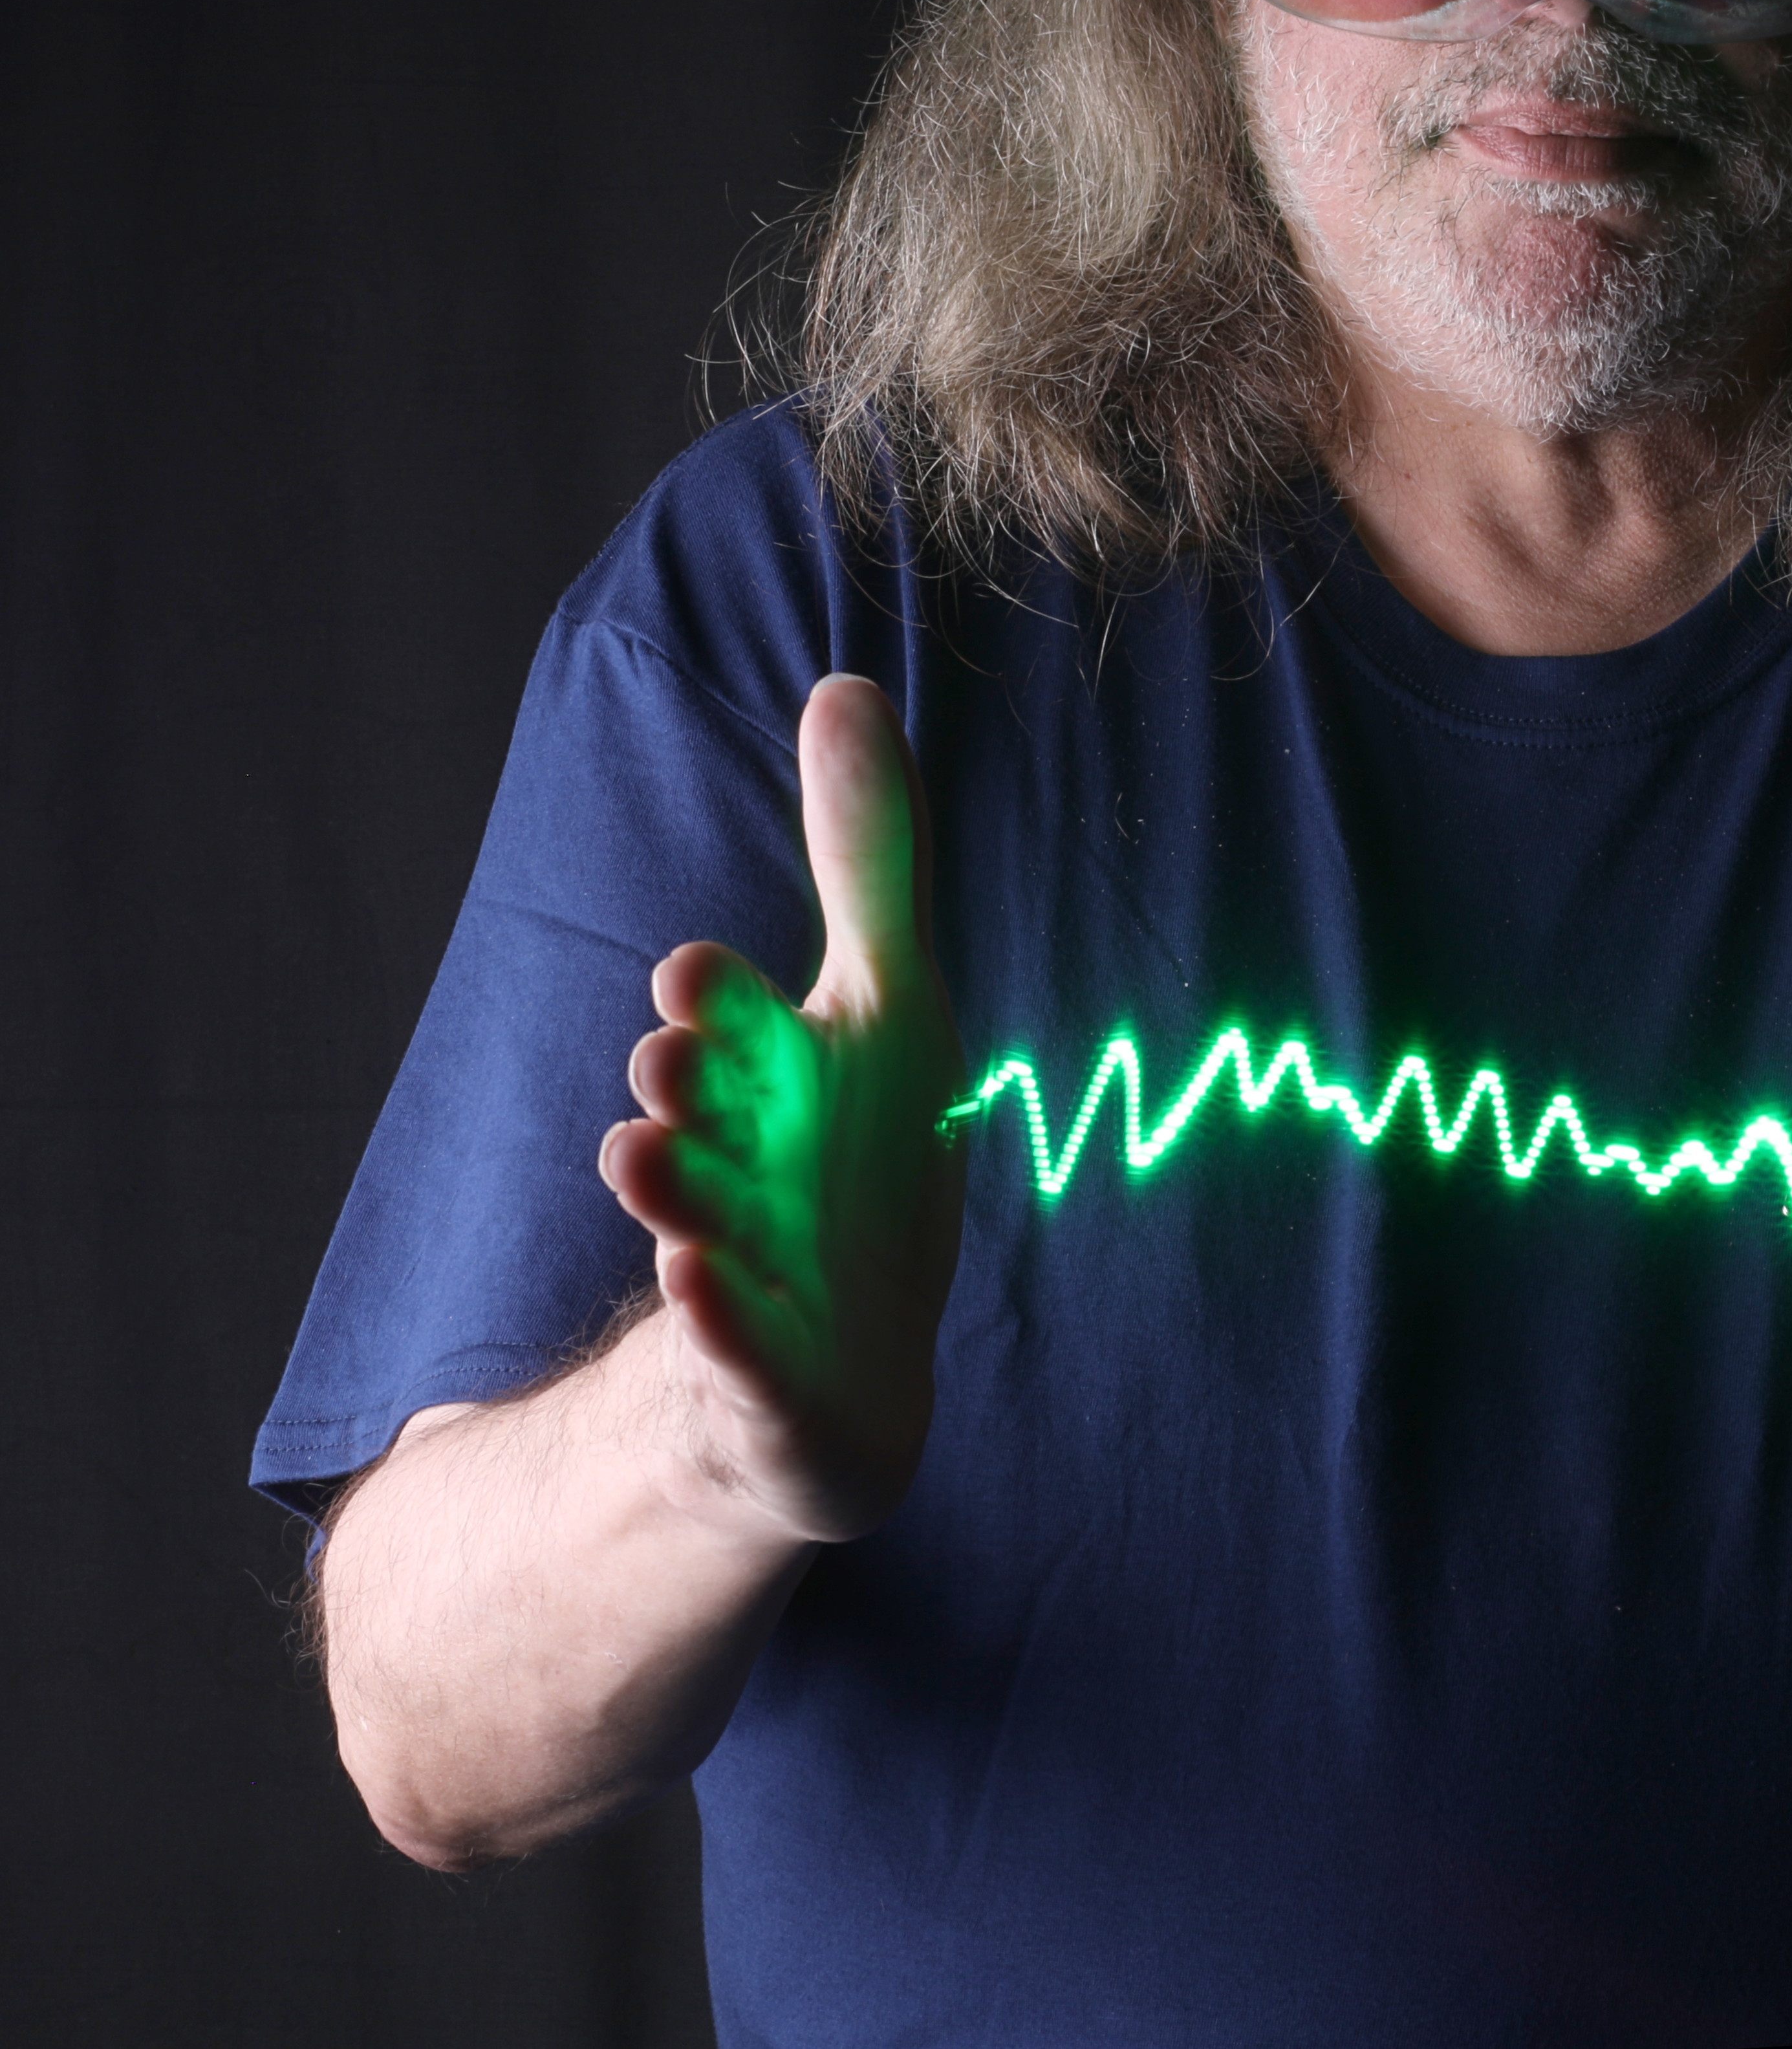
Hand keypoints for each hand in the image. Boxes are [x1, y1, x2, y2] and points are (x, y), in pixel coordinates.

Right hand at [600, 674, 966, 1543]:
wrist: (845, 1359)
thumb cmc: (856, 1160)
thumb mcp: (885, 1002)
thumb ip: (864, 855)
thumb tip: (846, 680)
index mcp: (765, 1077)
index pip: (732, 1021)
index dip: (714, 999)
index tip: (699, 972)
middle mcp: (738, 1164)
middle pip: (697, 1117)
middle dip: (681, 1087)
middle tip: (668, 1063)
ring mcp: (742, 1264)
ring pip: (694, 1224)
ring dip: (671, 1194)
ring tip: (648, 1164)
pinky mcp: (762, 1368)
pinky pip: (734, 1348)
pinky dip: (717, 1320)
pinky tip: (701, 1289)